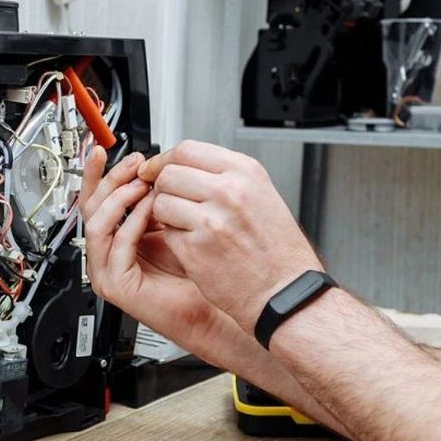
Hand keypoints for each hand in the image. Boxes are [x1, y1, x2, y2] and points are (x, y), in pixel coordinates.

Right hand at [79, 147, 266, 371]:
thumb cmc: (197, 271)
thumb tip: (147, 168)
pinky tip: (151, 209)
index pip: (95, 199)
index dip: (95, 173)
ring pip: (97, 223)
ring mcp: (107, 269)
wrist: (212, 305)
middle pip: (91, 206)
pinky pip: (117, 243)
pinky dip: (132, 221)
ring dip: (121, 198)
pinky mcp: (115, 284)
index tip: (102, 149)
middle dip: (111, 180)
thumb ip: (153, 201)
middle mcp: (106, 252)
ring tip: (145, 185)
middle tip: (134, 165)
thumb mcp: (171, 222)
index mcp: (115, 236)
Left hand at [139, 140, 322, 332]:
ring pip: (161, 202)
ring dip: (165, 214)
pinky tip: (194, 244)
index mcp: (245, 172)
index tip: (156, 169)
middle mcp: (228, 191)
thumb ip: (222, 176)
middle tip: (171, 200)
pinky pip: (167, 232)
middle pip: (169, 174)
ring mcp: (210, 220)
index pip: (187, 149)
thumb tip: (183, 165)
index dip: (165, 160)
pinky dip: (174, 238)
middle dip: (163, 188)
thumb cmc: (276, 249)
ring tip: (187, 225)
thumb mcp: (260, 195)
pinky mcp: (195, 248)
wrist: (284, 291)